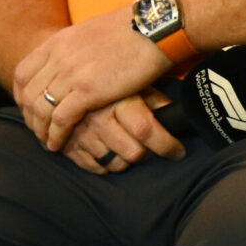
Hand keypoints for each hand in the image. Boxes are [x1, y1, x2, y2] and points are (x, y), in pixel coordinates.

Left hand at [13, 8, 173, 152]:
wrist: (153, 28)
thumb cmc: (133, 30)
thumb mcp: (92, 33)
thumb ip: (77, 48)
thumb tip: (79, 59)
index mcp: (57, 42)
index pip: (23, 73)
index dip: (22, 95)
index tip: (30, 110)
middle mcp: (57, 58)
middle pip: (28, 94)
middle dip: (29, 117)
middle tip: (38, 131)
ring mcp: (70, 74)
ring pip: (40, 109)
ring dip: (40, 130)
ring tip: (48, 143)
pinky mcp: (87, 91)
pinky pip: (61, 119)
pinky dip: (55, 135)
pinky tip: (59, 144)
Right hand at [60, 92, 187, 173]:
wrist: (69, 77)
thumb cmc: (111, 81)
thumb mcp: (135, 84)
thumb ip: (156, 101)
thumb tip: (177, 117)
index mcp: (118, 101)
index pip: (146, 130)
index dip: (167, 146)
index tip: (178, 151)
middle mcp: (98, 119)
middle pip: (133, 153)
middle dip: (147, 154)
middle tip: (150, 148)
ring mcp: (82, 133)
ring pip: (114, 163)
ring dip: (125, 160)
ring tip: (129, 148)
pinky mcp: (68, 144)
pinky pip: (93, 167)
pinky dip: (105, 165)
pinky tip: (111, 153)